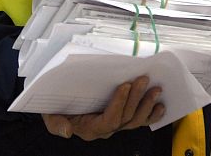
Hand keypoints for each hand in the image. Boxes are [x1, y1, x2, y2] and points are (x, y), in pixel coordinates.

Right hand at [42, 76, 163, 140]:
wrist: (61, 106)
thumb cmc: (57, 107)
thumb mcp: (50, 114)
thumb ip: (55, 123)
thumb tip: (66, 132)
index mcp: (90, 128)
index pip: (109, 120)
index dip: (119, 103)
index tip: (124, 85)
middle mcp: (105, 129)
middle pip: (125, 118)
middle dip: (136, 98)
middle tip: (143, 79)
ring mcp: (116, 125)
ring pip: (135, 120)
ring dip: (147, 104)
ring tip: (155, 89)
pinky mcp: (123, 119)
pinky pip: (140, 121)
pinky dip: (152, 115)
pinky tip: (160, 106)